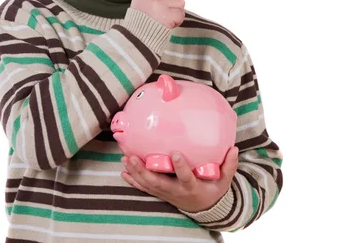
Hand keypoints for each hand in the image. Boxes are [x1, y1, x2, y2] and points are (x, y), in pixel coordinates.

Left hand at [121, 147, 238, 212]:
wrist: (206, 209)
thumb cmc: (214, 190)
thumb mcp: (225, 180)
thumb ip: (229, 165)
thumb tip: (234, 148)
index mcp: (193, 187)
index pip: (185, 177)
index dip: (180, 167)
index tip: (174, 152)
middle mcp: (177, 192)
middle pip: (158, 182)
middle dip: (144, 171)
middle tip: (133, 157)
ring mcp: (167, 194)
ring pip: (148, 186)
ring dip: (135, 173)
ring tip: (125, 159)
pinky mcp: (161, 194)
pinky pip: (145, 189)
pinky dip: (134, 181)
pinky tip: (123, 172)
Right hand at [130, 0, 184, 28]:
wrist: (137, 38)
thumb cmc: (142, 20)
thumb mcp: (146, 2)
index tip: (159, 6)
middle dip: (172, 5)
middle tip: (161, 15)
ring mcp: (159, 4)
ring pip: (180, 2)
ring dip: (176, 12)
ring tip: (165, 19)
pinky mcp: (166, 16)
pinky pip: (181, 14)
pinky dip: (177, 21)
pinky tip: (168, 24)